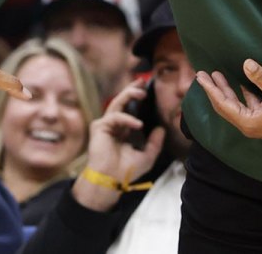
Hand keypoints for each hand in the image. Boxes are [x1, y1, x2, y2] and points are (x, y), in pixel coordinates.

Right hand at [72, 80, 165, 211]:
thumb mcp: (147, 155)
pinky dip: (127, 119)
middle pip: (122, 101)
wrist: (111, 179)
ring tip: (142, 93)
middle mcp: (113, 125)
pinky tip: (138, 124)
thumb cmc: (126, 170)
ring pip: (116, 103)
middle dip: (132, 89)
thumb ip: (154, 142)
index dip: (137, 97)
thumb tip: (162, 129)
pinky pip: (115, 117)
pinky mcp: (99, 126)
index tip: (147, 88)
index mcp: (123, 130)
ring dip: (129, 95)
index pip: (130, 108)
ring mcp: (105, 124)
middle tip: (143, 82)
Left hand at [197, 60, 261, 140]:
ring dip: (226, 90)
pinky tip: (238, 83)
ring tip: (216, 75)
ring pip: (235, 104)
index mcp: (248, 122)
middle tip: (202, 74)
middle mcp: (248, 125)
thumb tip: (246, 63)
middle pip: (224, 105)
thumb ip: (261, 78)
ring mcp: (256, 122)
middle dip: (214, 89)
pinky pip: (246, 105)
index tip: (200, 76)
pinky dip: (240, 94)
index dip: (210, 89)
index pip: (222, 104)